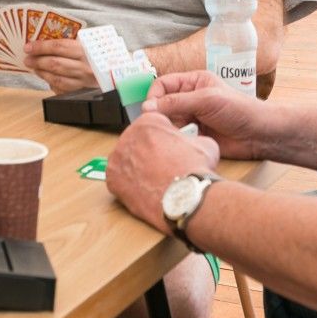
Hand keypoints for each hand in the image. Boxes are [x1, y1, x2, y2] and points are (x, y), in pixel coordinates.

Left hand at [23, 38, 96, 92]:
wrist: (118, 75)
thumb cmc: (101, 57)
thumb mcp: (90, 45)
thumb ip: (71, 44)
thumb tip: (45, 43)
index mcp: (86, 51)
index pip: (58, 47)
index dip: (41, 47)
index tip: (28, 47)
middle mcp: (85, 67)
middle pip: (55, 63)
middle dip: (37, 61)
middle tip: (27, 59)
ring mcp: (84, 82)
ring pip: (56, 79)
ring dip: (42, 73)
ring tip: (35, 68)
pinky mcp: (82, 94)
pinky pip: (62, 90)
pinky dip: (51, 83)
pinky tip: (46, 78)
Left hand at [105, 112, 220, 232]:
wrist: (186, 195)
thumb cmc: (195, 169)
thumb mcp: (204, 143)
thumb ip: (192, 137)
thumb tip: (192, 142)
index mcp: (148, 122)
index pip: (152, 125)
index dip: (163, 137)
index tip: (168, 147)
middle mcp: (128, 136)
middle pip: (137, 142)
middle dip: (147, 151)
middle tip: (160, 165)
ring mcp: (117, 158)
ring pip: (126, 160)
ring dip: (137, 167)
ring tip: (153, 179)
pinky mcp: (112, 179)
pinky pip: (119, 179)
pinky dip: (129, 184)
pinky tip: (144, 189)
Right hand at [143, 70, 272, 160]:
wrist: (260, 135)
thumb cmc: (240, 110)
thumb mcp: (206, 100)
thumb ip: (176, 102)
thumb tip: (147, 107)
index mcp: (193, 82)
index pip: (163, 84)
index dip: (154, 95)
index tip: (150, 108)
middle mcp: (190, 98)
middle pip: (162, 103)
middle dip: (158, 113)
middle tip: (156, 124)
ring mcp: (192, 117)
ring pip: (167, 121)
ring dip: (167, 127)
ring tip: (171, 133)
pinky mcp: (194, 135)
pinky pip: (176, 136)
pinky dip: (174, 139)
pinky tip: (180, 141)